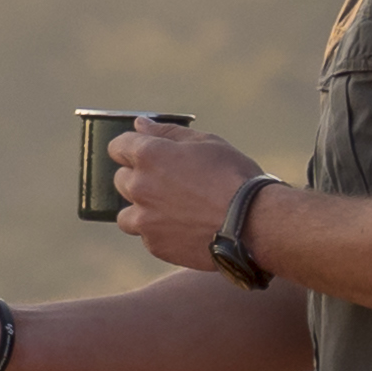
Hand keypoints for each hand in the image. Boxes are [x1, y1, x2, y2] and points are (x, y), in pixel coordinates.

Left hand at [106, 114, 253, 269]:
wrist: (253, 224)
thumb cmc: (234, 177)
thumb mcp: (207, 143)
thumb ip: (167, 133)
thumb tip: (140, 125)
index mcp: (149, 155)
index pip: (117, 146)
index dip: (131, 149)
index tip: (143, 155)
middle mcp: (139, 186)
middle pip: (120, 180)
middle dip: (139, 179)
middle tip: (169, 184)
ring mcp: (144, 219)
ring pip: (127, 214)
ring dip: (142, 210)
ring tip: (172, 211)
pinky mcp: (155, 245)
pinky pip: (147, 236)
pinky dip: (160, 232)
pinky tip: (185, 228)